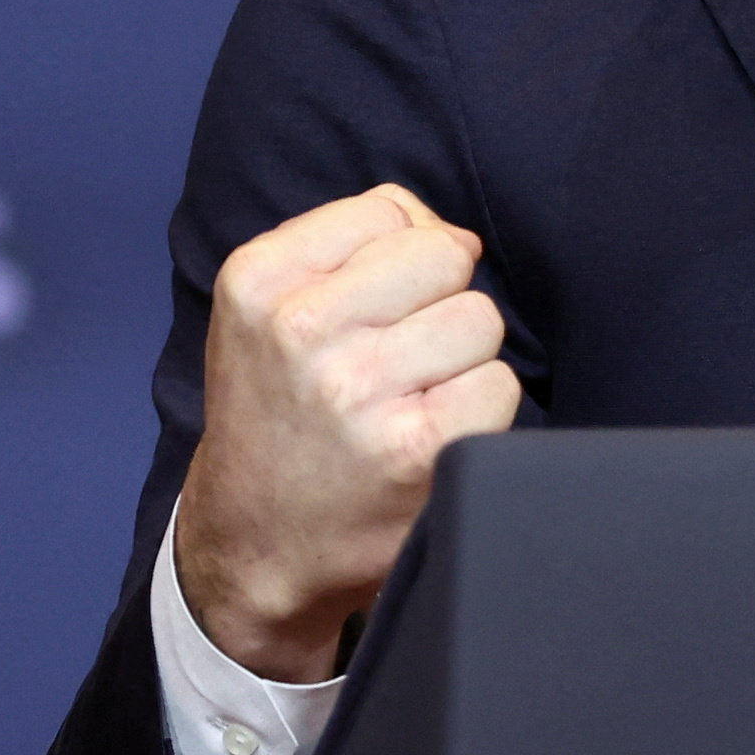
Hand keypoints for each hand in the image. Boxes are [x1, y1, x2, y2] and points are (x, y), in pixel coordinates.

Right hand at [167, 184, 520, 680]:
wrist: (254, 546)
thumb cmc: (278, 415)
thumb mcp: (269, 310)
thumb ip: (354, 245)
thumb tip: (459, 239)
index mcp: (256, 282)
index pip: (387, 209)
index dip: (394, 259)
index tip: (362, 314)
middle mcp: (300, 330)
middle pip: (443, 257)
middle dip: (435, 302)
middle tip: (392, 361)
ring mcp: (358, 391)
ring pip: (479, 318)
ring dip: (460, 360)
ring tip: (408, 400)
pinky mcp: (417, 448)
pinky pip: (499, 385)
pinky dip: (479, 411)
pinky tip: (431, 435)